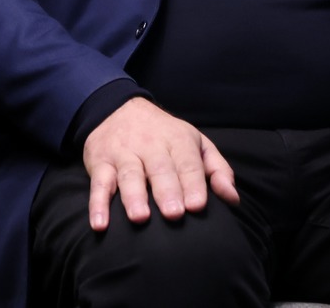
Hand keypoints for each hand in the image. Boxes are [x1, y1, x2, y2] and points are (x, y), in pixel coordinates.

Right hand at [81, 97, 239, 230]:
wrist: (116, 107)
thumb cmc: (164, 135)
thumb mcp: (195, 143)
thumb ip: (217, 170)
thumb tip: (232, 199)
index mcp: (177, 140)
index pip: (187, 163)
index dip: (192, 184)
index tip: (197, 206)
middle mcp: (149, 145)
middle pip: (159, 169)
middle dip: (166, 191)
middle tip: (174, 215)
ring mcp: (123, 153)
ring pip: (128, 175)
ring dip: (133, 196)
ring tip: (140, 217)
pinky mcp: (100, 163)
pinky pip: (98, 184)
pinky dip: (97, 204)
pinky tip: (99, 223)